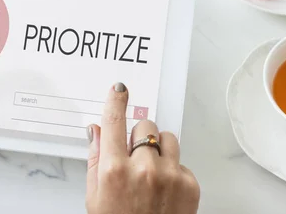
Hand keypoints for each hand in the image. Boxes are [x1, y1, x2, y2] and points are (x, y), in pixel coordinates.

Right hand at [86, 83, 199, 213]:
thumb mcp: (95, 197)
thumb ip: (96, 159)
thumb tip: (97, 130)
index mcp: (114, 171)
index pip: (115, 122)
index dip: (117, 100)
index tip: (120, 88)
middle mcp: (143, 169)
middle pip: (144, 126)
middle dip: (138, 136)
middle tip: (134, 158)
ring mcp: (169, 175)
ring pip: (167, 137)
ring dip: (158, 149)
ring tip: (152, 172)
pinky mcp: (189, 183)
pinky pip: (181, 160)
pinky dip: (173, 169)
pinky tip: (164, 189)